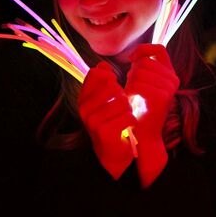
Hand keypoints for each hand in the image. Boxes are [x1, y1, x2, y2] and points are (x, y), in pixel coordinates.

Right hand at [78, 62, 135, 178]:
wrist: (113, 152)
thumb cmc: (112, 122)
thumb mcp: (106, 100)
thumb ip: (104, 82)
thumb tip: (102, 65)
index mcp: (83, 98)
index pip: (96, 75)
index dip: (111, 78)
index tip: (116, 88)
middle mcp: (84, 109)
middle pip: (111, 86)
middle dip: (123, 95)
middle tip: (123, 108)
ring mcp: (93, 121)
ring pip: (122, 102)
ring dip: (129, 110)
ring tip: (125, 118)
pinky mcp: (104, 132)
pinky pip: (127, 116)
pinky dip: (132, 120)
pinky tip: (128, 126)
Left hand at [124, 44, 179, 148]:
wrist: (144, 133)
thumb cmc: (139, 107)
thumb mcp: (142, 83)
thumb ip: (143, 68)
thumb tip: (137, 55)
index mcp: (171, 74)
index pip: (159, 50)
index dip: (144, 49)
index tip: (131, 59)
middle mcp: (173, 79)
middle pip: (146, 62)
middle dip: (133, 72)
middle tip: (131, 88)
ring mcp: (169, 88)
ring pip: (140, 72)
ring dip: (130, 83)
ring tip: (132, 96)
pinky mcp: (162, 97)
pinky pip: (139, 84)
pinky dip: (130, 91)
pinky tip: (131, 100)